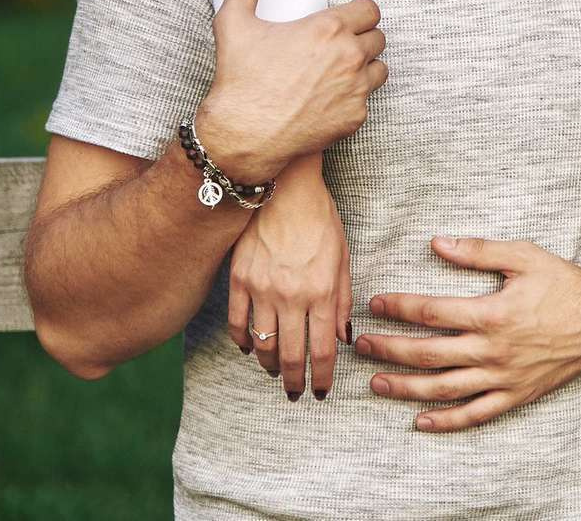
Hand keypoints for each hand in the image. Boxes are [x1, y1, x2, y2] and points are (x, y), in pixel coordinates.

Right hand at [196, 0, 387, 184]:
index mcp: (329, 29)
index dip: (359, 14)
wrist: (243, 134)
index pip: (371, 10)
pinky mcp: (356, 117)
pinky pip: (367, 100)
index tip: (347, 21)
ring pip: (379, 69)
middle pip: (378, 38)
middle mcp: (349, 57)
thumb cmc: (240, 79)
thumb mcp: (235, 23)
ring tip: (338, 72)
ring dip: (365, 68)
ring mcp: (356, 89)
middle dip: (361, 39)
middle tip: (337, 47)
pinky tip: (329, 99)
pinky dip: (353, 98)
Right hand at [226, 167, 354, 401]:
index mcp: (321, 292)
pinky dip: (243, 341)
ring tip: (275, 371)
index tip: (321, 391)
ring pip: (261, 345)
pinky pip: (237, 323)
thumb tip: (342, 338)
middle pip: (289, 355)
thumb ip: (341, 300)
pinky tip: (250, 348)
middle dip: (294, 381)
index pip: (322, 350)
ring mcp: (261, 289)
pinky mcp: (238, 280)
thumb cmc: (320, 220)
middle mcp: (290, 296)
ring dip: (268, 365)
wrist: (284, 188)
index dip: (322, 377)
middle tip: (296, 393)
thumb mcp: (342, 258)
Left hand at [357, 237, 580, 431]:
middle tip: (362, 344)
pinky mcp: (515, 395)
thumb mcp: (524, 256)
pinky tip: (420, 421)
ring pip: (444, 389)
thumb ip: (478, 250)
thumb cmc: (564, 283)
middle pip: (428, 354)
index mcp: (492, 313)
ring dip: (406, 388)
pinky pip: (475, 414)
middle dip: (390, 349)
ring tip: (377, 383)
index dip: (399, 307)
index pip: (431, 312)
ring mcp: (503, 377)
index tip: (376, 303)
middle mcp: (493, 350)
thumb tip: (437, 243)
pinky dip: (446, 422)